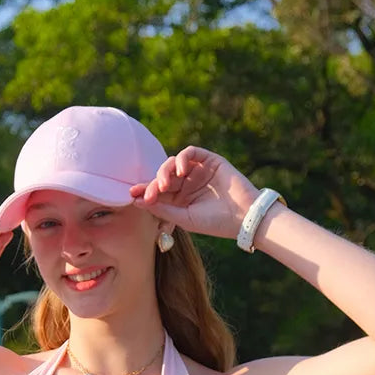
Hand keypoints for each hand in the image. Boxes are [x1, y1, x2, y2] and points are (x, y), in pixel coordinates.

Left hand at [130, 147, 260, 238]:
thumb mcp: (184, 218)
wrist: (243, 217)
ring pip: (173, 163)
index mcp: (178, 199)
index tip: (132, 195)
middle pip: (162, 177)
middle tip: (150, 194)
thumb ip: (162, 209)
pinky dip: (182, 158)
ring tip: (165, 185)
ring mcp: (197, 171)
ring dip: (165, 172)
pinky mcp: (209, 160)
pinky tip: (180, 171)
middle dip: (152, 184)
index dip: (144, 191)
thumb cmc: (215, 222)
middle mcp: (186, 183)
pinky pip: (190, 152)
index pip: (157, 191)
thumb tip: (138, 200)